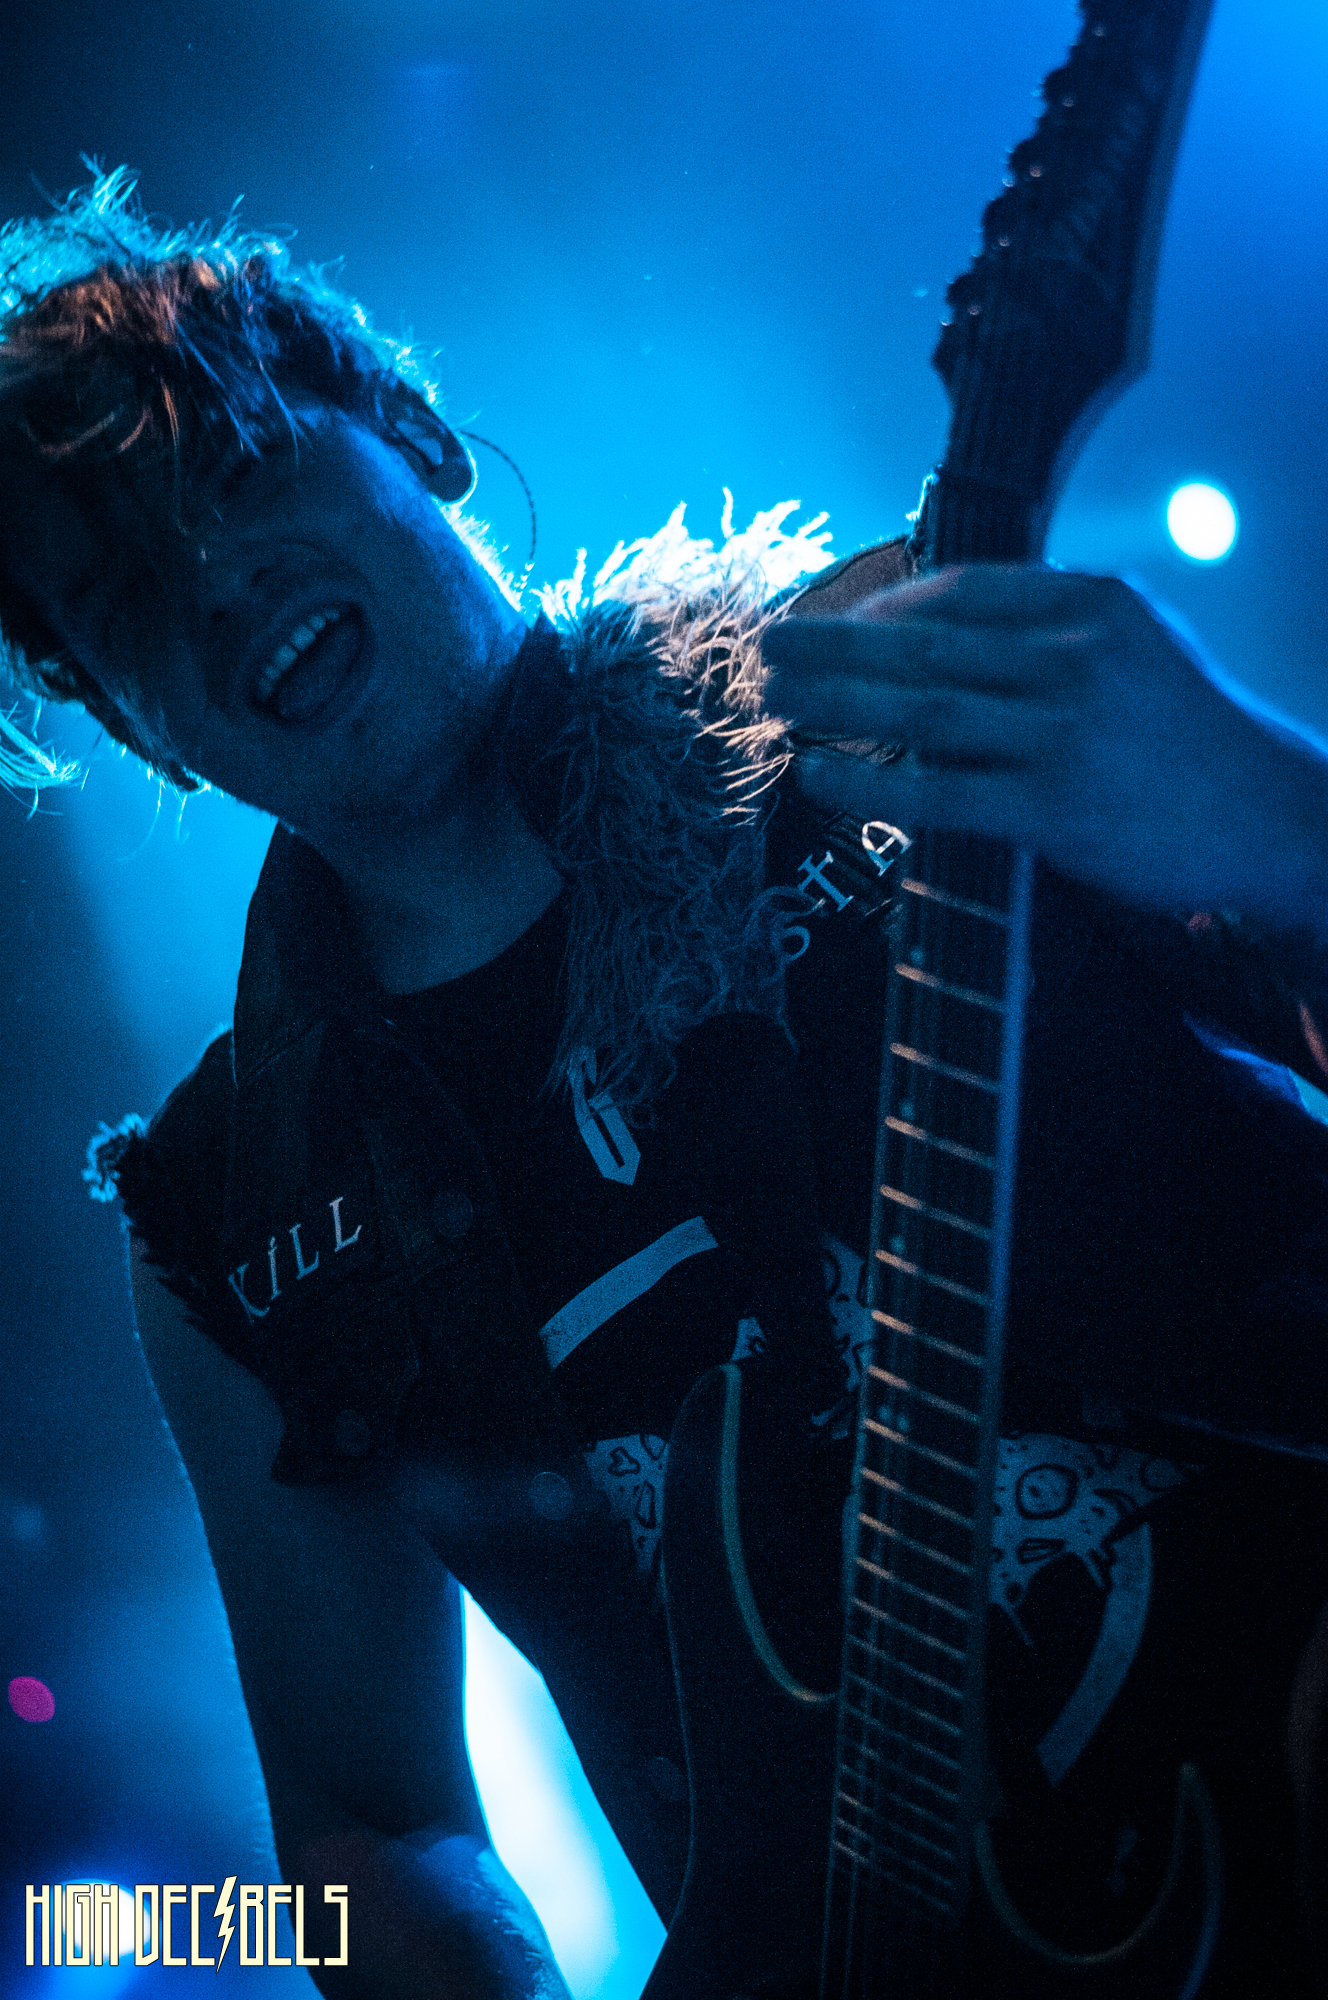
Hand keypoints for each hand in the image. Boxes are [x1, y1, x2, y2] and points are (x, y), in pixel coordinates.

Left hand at [763, 563, 1327, 934]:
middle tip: (763, 645)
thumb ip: (1053, 625)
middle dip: (830, 645)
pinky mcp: (1056, 807)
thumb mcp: (1140, 644)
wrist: (1272, 815)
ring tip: (772, 699)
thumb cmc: (1191, 734)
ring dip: (832, 703)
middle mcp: (1075, 657)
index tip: (828, 621)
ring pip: (920, 709)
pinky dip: (868, 782)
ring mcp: (1065, 732)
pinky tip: (817, 775)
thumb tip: (944, 622)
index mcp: (1093, 602)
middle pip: (922, 644)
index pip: (960, 589)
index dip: (880, 605)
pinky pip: (938, 792)